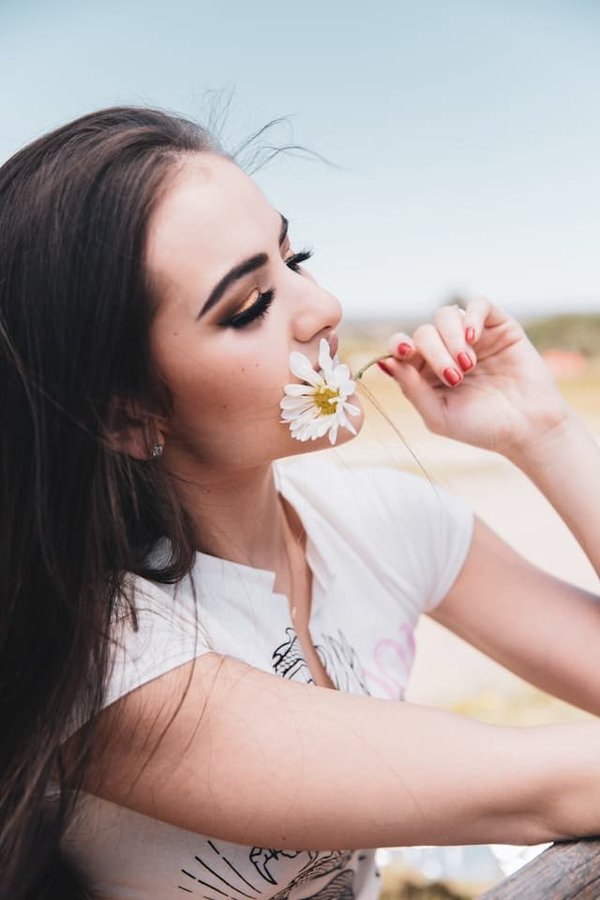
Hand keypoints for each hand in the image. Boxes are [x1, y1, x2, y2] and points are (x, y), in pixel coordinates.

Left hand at [377, 297, 570, 457]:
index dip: (398, 345)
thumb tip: (384, 362)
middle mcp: (445, 351)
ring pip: (446, 315)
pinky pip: (478, 304)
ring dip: (451, 337)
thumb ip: (411, 389)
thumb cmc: (481, 427)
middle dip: (434, 352)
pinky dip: (471, 316)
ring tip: (468, 364)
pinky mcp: (498, 327)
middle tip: (454, 377)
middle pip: (423, 332)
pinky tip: (473, 337)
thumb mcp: (438, 415)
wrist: (528, 428)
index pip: (401, 348)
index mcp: (425, 372)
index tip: (404, 352)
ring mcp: (471, 337)